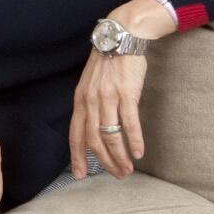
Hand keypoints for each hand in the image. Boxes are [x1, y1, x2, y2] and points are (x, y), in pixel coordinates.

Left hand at [69, 0, 174, 178]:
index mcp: (80, 100)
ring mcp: (108, 97)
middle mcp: (91, 101)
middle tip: (115, 175)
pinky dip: (134, 140)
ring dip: (119, 156)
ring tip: (128, 169)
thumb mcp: (90, 85)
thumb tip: (94, 129)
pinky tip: (139, 152)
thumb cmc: (108, 63)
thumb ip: (90, 106)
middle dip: (103, 162)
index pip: (75, 135)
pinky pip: (129, 122)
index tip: (79, 174)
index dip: (77, 156)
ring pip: (110, 135)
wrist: (121, 38)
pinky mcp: (127, 93)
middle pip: (93, 140)